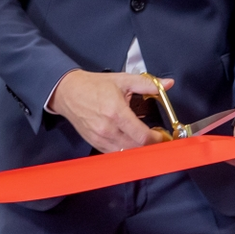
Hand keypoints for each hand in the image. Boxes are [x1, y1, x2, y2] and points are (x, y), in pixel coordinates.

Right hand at [50, 71, 171, 153]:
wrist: (67, 92)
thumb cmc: (93, 86)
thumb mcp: (122, 80)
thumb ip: (147, 83)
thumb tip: (167, 83)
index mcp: (116, 112)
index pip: (142, 136)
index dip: (158, 139)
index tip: (164, 136)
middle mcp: (107, 128)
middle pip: (136, 147)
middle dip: (150, 145)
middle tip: (158, 138)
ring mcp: (100, 138)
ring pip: (126, 153)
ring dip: (138, 149)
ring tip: (144, 140)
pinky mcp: (94, 142)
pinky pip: (114, 153)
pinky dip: (125, 150)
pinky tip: (130, 142)